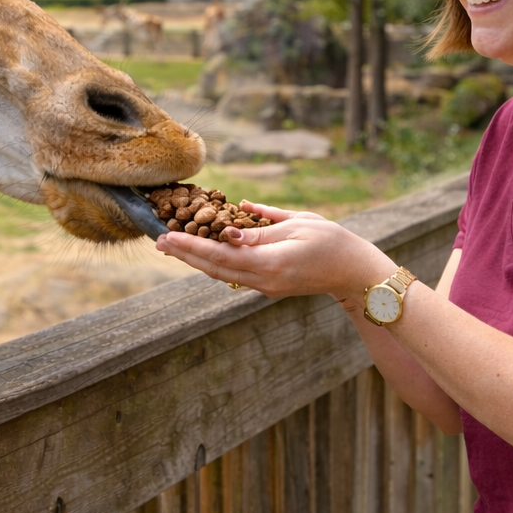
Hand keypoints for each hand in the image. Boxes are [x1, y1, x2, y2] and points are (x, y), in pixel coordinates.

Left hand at [155, 200, 396, 299]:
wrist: (354, 272)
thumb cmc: (332, 242)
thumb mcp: (298, 225)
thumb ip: (262, 227)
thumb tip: (230, 224)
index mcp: (271, 264)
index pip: (222, 256)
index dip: (193, 246)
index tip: (169, 237)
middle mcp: (264, 281)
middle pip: (215, 269)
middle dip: (186, 254)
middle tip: (159, 241)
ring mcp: (266, 287)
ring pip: (222, 274)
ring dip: (196, 260)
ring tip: (173, 246)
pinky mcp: (268, 286)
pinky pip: (234, 275)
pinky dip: (214, 263)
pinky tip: (200, 253)